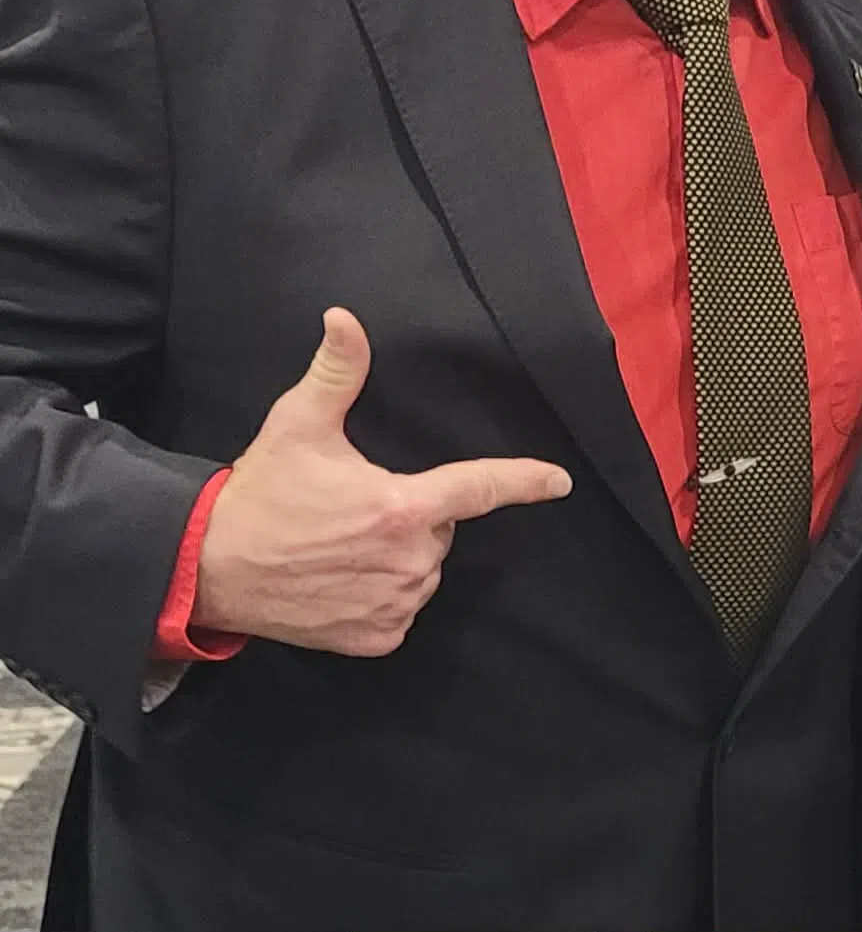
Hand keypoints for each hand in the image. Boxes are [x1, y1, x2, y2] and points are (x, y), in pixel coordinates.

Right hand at [194, 308, 572, 655]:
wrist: (208, 570)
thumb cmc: (261, 494)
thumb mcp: (298, 424)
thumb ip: (336, 372)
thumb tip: (344, 317)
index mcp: (403, 508)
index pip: (481, 487)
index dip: (525, 481)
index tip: (559, 482)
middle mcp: (408, 561)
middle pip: (440, 528)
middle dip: (411, 515)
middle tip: (353, 508)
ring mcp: (394, 604)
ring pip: (423, 569)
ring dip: (397, 555)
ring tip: (340, 544)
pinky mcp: (377, 638)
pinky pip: (401, 609)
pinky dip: (381, 595)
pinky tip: (340, 580)